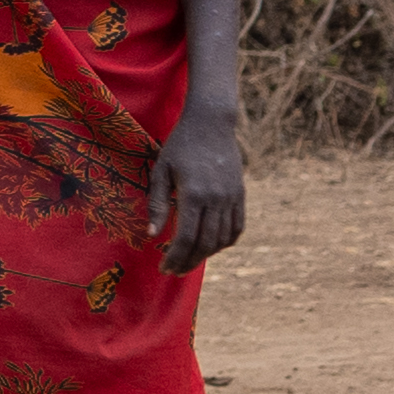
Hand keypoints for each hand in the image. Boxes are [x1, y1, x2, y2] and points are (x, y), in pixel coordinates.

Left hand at [151, 105, 249, 271]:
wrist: (211, 123)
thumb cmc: (180, 145)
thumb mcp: (161, 171)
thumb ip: (158, 204)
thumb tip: (153, 235)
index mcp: (194, 193)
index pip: (186, 237)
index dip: (175, 257)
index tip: (164, 268)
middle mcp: (217, 199)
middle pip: (205, 243)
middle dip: (188, 262)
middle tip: (174, 271)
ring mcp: (232, 197)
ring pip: (223, 239)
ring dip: (206, 255)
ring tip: (188, 261)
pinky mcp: (240, 195)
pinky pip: (237, 227)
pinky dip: (225, 242)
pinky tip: (210, 247)